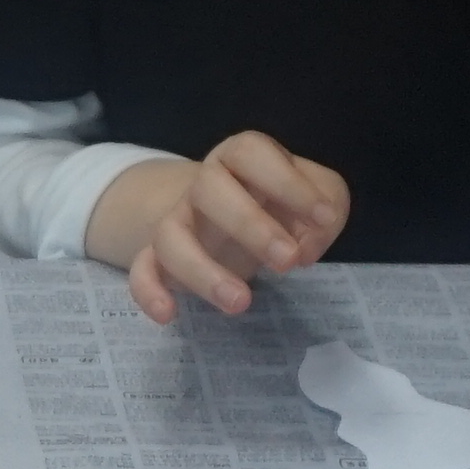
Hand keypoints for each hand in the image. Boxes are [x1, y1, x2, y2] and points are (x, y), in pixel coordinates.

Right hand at [85, 135, 350, 325]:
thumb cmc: (281, 201)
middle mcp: (204, 184)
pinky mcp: (161, 257)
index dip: (288, 183)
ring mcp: (179, 220)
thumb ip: (327, 210)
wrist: (230, 214)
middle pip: (208, 187)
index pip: (252, 153)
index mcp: (241, 158)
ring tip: (242, 302)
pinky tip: (168, 315)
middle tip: (289, 262)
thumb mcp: (320, 196)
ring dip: (202, 270)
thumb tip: (306, 247)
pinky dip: (148, 290)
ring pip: (170, 235)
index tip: (322, 219)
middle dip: (250, 226)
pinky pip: (141, 268)